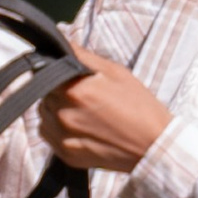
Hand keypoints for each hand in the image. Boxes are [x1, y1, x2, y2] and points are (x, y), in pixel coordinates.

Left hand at [38, 47, 172, 173]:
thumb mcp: (116, 72)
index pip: (46, 73)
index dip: (58, 73)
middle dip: (59, 91)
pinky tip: (79, 127)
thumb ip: (83, 56)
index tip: (70, 77)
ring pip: (44, 115)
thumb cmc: (139, 107)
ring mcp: (63, 137)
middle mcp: (64, 114)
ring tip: (83, 113)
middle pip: (45, 94)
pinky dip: (57, 129)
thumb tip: (62, 42)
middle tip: (84, 96)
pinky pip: (48, 135)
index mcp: (75, 90)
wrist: (153, 145)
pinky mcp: (65, 155)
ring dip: (56, 110)